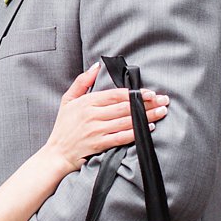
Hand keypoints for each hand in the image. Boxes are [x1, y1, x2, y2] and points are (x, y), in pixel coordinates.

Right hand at [44, 64, 170, 171]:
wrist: (56, 154)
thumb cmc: (63, 127)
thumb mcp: (68, 100)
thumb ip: (82, 81)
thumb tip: (96, 66)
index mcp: (87, 102)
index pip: (115, 94)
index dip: (135, 93)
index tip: (150, 92)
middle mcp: (92, 115)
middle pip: (125, 107)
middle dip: (146, 103)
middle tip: (163, 100)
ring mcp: (96, 130)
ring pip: (126, 121)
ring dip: (146, 116)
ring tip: (161, 112)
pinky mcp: (99, 144)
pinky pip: (121, 137)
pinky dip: (136, 132)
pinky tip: (148, 128)